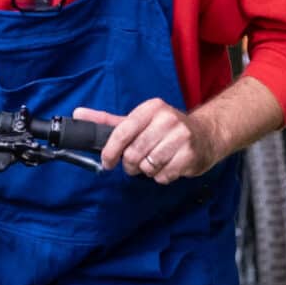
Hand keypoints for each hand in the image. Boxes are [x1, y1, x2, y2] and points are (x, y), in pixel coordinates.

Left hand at [74, 98, 216, 182]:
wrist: (206, 135)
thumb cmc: (167, 129)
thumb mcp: (138, 120)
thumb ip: (107, 120)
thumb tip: (78, 114)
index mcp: (151, 108)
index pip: (121, 133)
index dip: (110, 152)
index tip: (107, 162)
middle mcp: (167, 119)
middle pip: (133, 154)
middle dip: (130, 164)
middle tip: (137, 162)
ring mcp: (181, 137)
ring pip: (147, 167)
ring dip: (147, 170)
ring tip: (156, 161)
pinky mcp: (190, 155)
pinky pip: (163, 176)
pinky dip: (162, 176)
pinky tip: (169, 166)